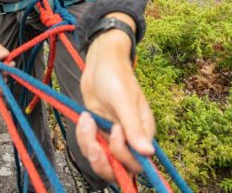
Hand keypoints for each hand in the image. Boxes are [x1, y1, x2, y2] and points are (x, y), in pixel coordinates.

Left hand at [76, 15, 154, 181]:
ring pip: (101, 159)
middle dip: (102, 160)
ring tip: (86, 121)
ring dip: (89, 145)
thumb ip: (134, 127)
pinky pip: (90, 146)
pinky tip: (84, 117)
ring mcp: (112, 135)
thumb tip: (148, 152)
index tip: (113, 131)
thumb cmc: (116, 76)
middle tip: (92, 143)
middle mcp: (129, 138)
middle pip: (118, 168)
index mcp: (143, 131)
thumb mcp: (124, 101)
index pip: (136, 162)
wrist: (100, 62)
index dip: (123, 155)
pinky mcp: (99, 131)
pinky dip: (83, 136)